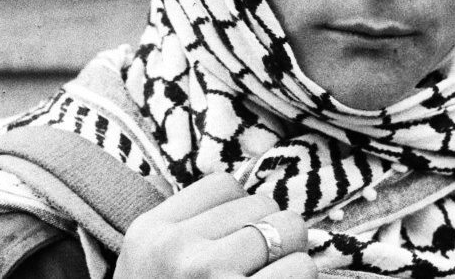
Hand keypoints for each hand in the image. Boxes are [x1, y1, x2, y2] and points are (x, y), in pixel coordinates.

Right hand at [114, 172, 316, 277]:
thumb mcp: (153, 263)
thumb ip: (191, 227)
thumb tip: (258, 201)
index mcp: (152, 232)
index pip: (225, 184)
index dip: (243, 210)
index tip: (238, 238)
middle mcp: (178, 249)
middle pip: (262, 204)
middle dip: (272, 232)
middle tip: (258, 265)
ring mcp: (211, 275)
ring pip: (290, 231)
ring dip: (291, 257)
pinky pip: (302, 269)